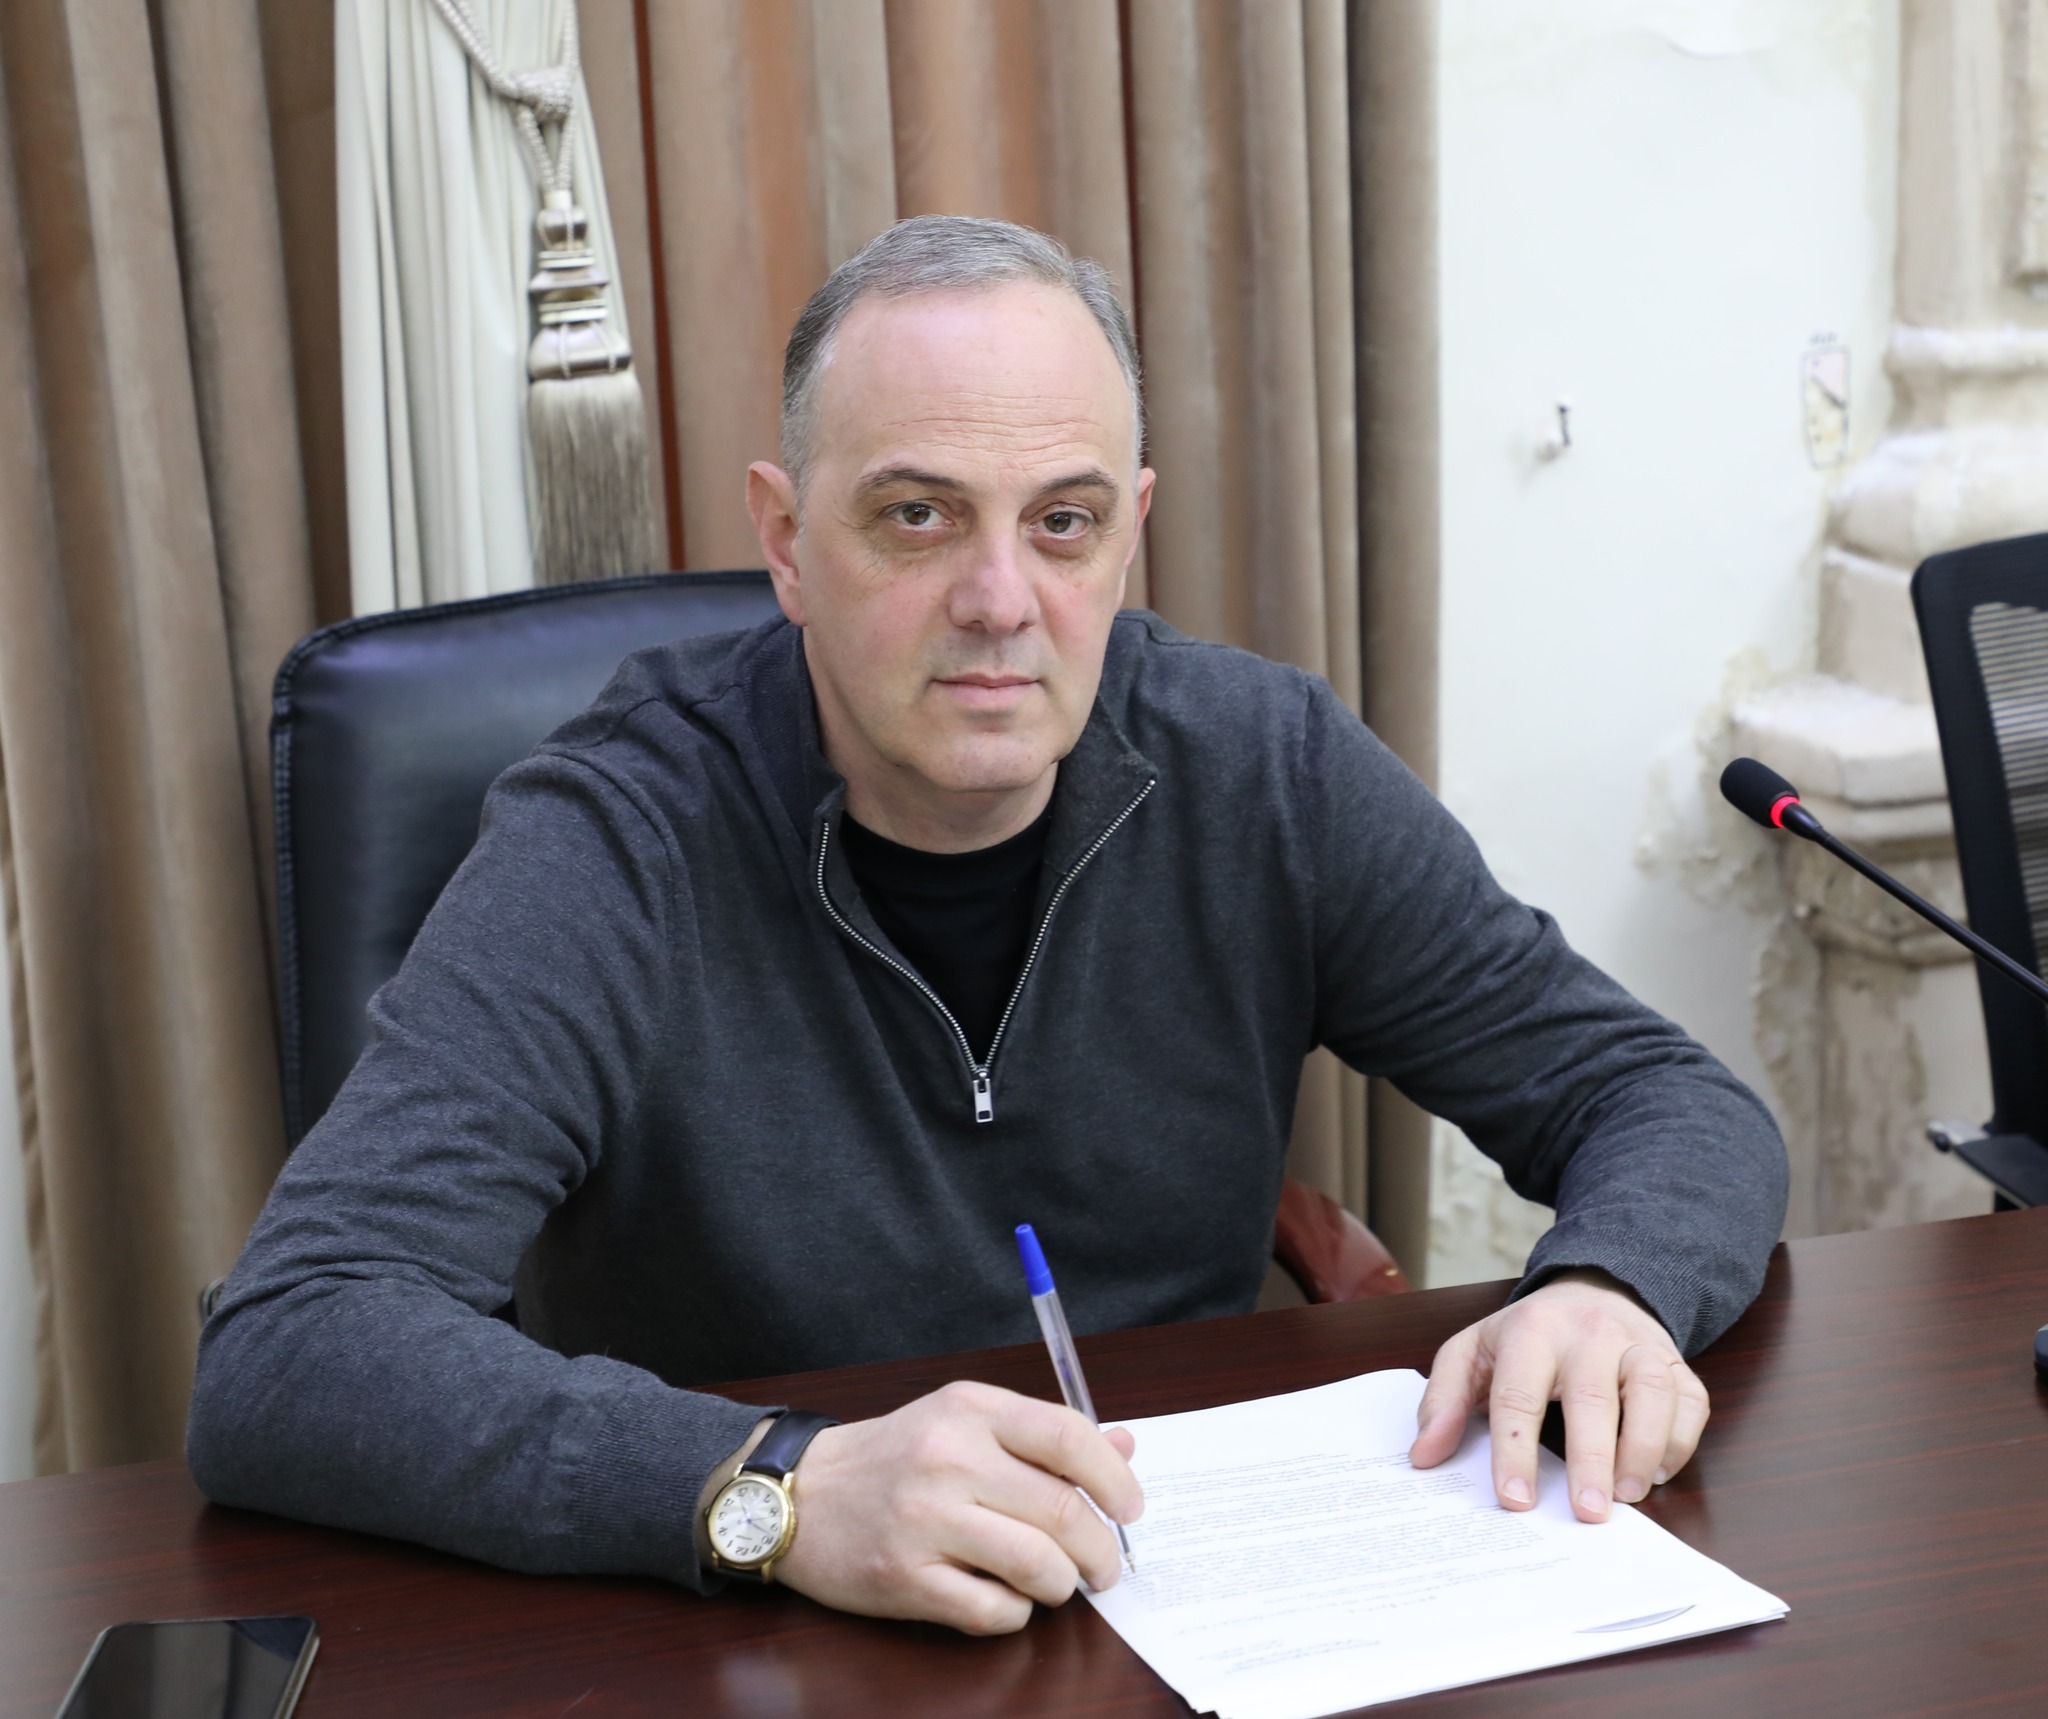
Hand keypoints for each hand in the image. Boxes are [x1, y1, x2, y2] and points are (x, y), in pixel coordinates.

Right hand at [773, 1380, 1141, 1634]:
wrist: (801, 1494)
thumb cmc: (896, 1456)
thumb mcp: (964, 1421)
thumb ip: (1042, 1436)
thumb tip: (1124, 1446)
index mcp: (970, 1409)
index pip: (1067, 1436)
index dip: (1114, 1478)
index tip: (1131, 1509)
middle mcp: (948, 1458)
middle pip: (1061, 1510)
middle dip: (1100, 1550)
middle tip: (1106, 1566)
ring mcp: (924, 1520)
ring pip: (1036, 1565)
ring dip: (1063, 1585)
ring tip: (1059, 1583)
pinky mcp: (905, 1578)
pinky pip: (993, 1610)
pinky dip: (1016, 1612)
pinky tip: (1008, 1597)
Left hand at [1408, 1269, 1708, 1522]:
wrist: (1595, 1288)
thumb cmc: (1528, 1335)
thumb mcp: (1473, 1350)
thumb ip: (1443, 1399)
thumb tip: (1423, 1456)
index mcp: (1531, 1331)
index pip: (1519, 1394)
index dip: (1514, 1450)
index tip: (1514, 1500)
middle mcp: (1589, 1333)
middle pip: (1592, 1397)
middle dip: (1590, 1459)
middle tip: (1587, 1513)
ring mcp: (1639, 1345)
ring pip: (1653, 1392)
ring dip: (1644, 1448)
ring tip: (1627, 1495)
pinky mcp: (1677, 1362)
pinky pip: (1690, 1401)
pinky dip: (1679, 1440)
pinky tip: (1656, 1471)